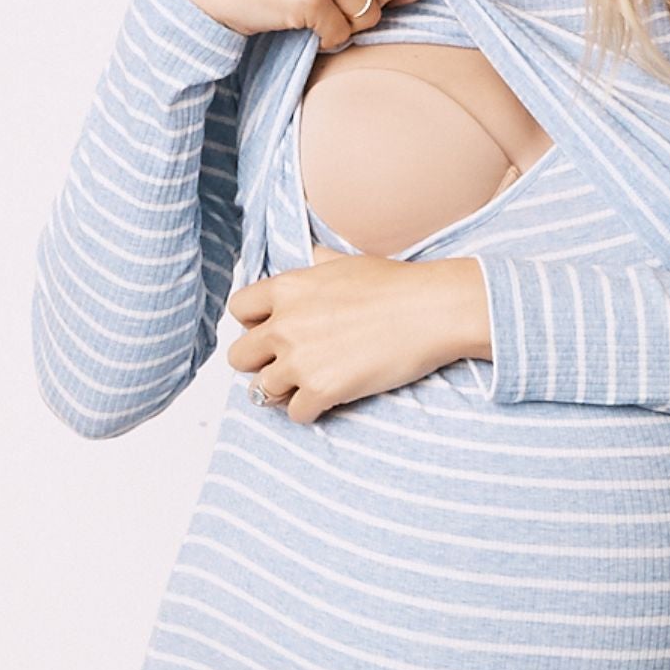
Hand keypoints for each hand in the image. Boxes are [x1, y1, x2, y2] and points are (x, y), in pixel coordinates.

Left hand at [227, 255, 489, 423]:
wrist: (431, 311)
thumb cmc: (396, 283)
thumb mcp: (347, 261)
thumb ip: (318, 262)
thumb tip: (312, 255)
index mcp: (287, 288)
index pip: (238, 310)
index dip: (253, 323)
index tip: (273, 330)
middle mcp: (284, 325)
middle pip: (239, 356)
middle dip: (259, 362)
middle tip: (286, 363)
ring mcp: (300, 360)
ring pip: (260, 391)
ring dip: (282, 390)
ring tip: (306, 385)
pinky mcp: (322, 390)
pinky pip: (295, 413)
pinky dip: (310, 410)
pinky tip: (329, 399)